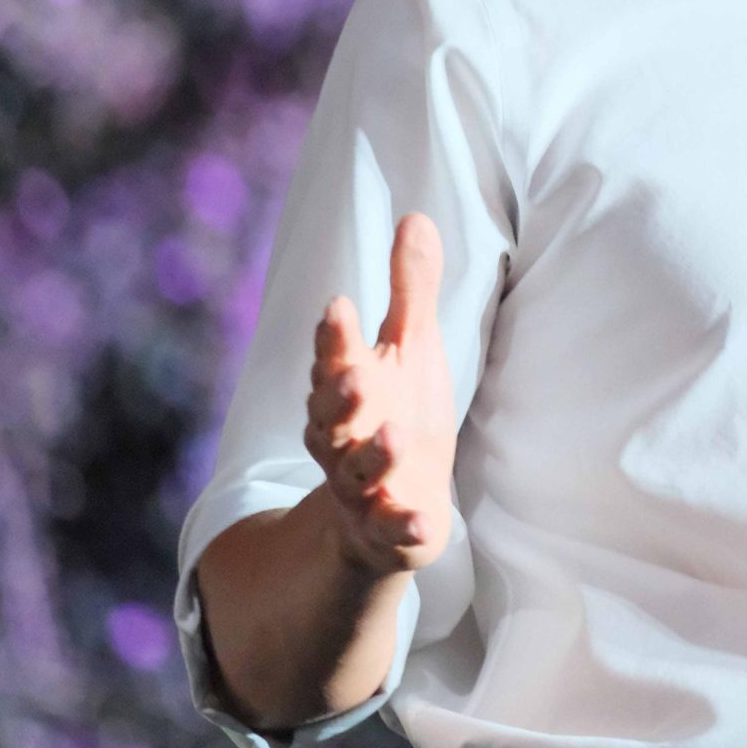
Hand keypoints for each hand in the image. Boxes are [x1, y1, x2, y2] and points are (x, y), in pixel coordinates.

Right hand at [302, 213, 456, 579]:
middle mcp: (344, 438)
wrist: (386, 512)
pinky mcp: (386, 529)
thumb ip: (410, 290)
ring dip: (373, 456)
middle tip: (356, 375)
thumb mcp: (410, 350)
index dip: (334, 337)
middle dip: (339, 397)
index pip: (334, 358)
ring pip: (356, 473)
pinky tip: (417, 521)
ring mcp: (362, 487)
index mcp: (347, 389)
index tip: (341, 305)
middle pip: (329, 417)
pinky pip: (389, 531)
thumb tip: (415, 215)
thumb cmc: (397, 413)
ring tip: (393, 436)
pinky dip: (400, 527)